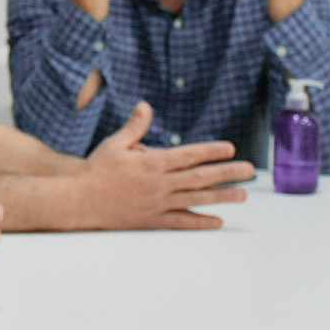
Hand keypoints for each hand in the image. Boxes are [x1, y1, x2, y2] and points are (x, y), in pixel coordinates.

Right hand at [77, 101, 253, 228]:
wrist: (80, 199)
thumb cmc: (96, 170)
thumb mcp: (115, 144)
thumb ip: (134, 126)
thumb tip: (146, 106)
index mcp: (153, 163)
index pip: (189, 155)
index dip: (211, 151)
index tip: (230, 148)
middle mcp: (160, 183)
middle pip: (200, 177)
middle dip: (227, 172)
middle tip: (248, 170)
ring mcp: (158, 203)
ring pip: (197, 199)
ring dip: (222, 196)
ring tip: (242, 195)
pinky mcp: (152, 219)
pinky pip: (182, 222)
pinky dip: (200, 222)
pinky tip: (217, 221)